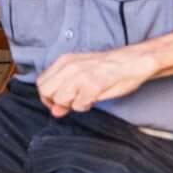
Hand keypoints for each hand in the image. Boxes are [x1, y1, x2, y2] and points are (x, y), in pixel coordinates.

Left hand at [36, 46, 154, 116]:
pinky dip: (84, 106)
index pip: (41, 82)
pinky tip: (93, 99)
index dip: (47, 97)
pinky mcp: (92, 84)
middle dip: (56, 102)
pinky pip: (78, 104)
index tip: (59, 103)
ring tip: (85, 99)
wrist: (130, 62)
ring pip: (60, 98)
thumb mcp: (81, 75)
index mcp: (64, 61)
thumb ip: (65, 91)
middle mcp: (69, 66)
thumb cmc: (107, 69)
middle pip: (46, 91)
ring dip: (71, 104)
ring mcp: (80, 75)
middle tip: (71, 102)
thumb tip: (54, 110)